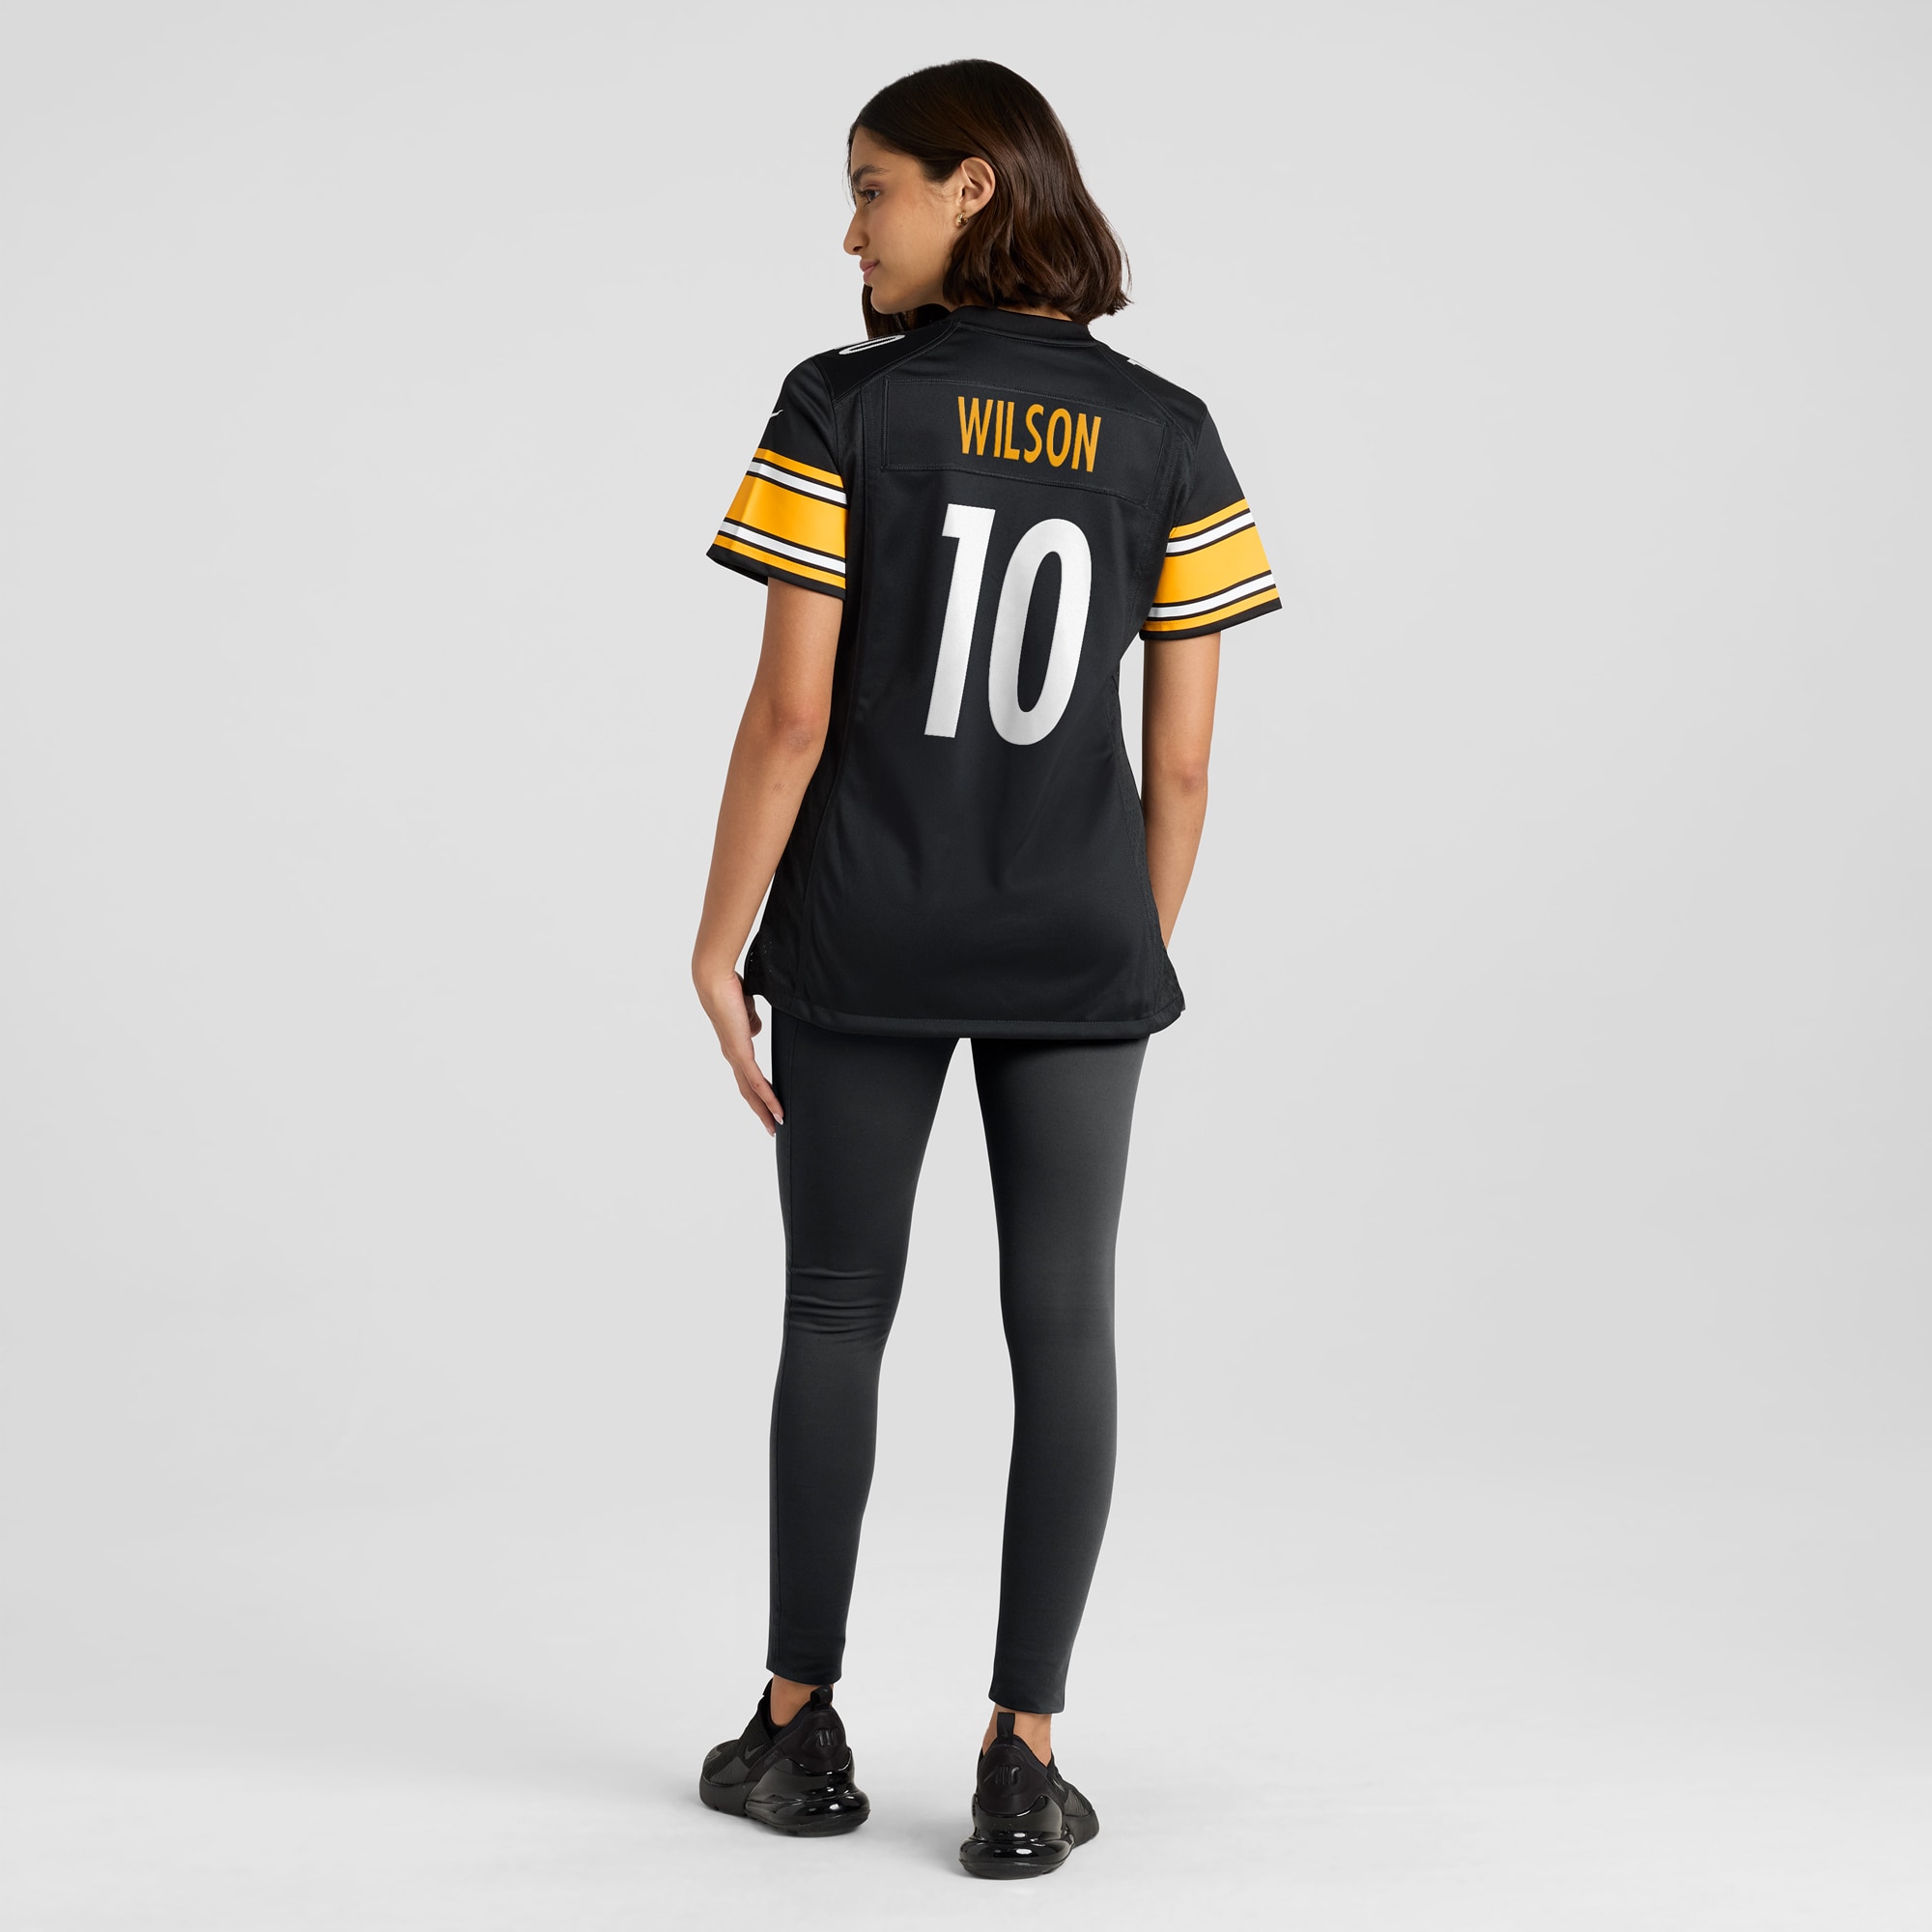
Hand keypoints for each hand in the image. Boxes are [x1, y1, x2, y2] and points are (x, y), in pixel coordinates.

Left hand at [694, 961, 783, 1135]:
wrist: (716, 981)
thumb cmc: (730, 989)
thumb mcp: (746, 1009)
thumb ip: (751, 1021)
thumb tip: (754, 1029)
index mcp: (734, 1046)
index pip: (747, 1075)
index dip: (758, 1093)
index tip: (768, 1106)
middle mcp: (732, 1055)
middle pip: (747, 1091)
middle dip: (760, 1111)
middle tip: (771, 1128)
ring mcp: (735, 1056)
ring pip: (751, 1091)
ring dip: (764, 1110)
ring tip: (775, 1125)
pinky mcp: (740, 1052)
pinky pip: (755, 1080)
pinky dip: (767, 1097)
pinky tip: (776, 1109)